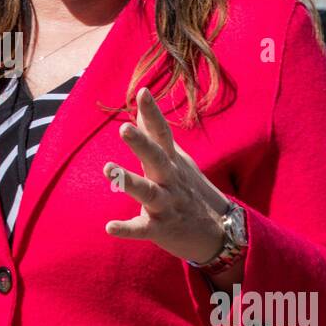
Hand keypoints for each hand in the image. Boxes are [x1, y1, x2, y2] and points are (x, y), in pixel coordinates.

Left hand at [102, 87, 230, 264]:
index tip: (143, 92)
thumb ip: (154, 133)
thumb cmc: (187, 190)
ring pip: (149, 192)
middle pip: (157, 159)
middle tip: (124, 128)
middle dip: (141, 144)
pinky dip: (126, 229)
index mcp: (171, 162)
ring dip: (129, 181)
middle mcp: (170, 180)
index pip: (162, 134)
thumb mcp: (175, 159)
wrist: (218, 233)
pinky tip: (109, 227)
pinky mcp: (161, 229)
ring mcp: (167, 205)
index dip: (153, 113)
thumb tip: (139, 105)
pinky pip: (142, 230)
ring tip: (108, 169)